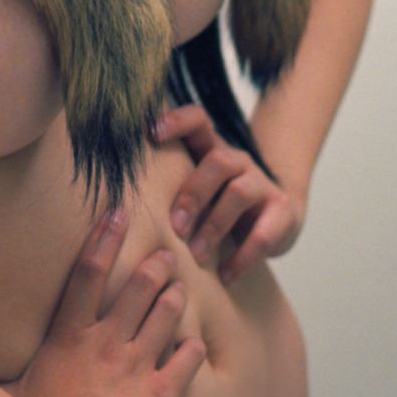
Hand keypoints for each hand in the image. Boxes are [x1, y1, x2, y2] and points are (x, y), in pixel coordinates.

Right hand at [1, 208, 205, 396]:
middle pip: (137, 289)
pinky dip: (192, 349)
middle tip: (164, 254)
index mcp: (68, 339)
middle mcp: (106, 344)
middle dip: (153, 266)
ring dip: (174, 298)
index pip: (87, 274)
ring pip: (165, 316)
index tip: (119, 213)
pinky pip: (186, 362)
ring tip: (180, 287)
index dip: (104, 239)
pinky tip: (195, 343)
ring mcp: (136, 368)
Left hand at [148, 105, 305, 287]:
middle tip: (174, 226)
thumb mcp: (196, 190)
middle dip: (193, 193)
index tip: (151, 132)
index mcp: (211, 150)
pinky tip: (225, 275)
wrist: (279, 219)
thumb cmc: (218, 205)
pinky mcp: (283, 212)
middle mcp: (238, 162)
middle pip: (217, 161)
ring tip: (197, 256)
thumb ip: (166, 188)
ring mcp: (262, 185)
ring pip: (239, 193)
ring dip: (214, 226)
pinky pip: (263, 233)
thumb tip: (113, 207)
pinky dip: (242, 257)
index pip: (198, 121)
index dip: (177, 121)